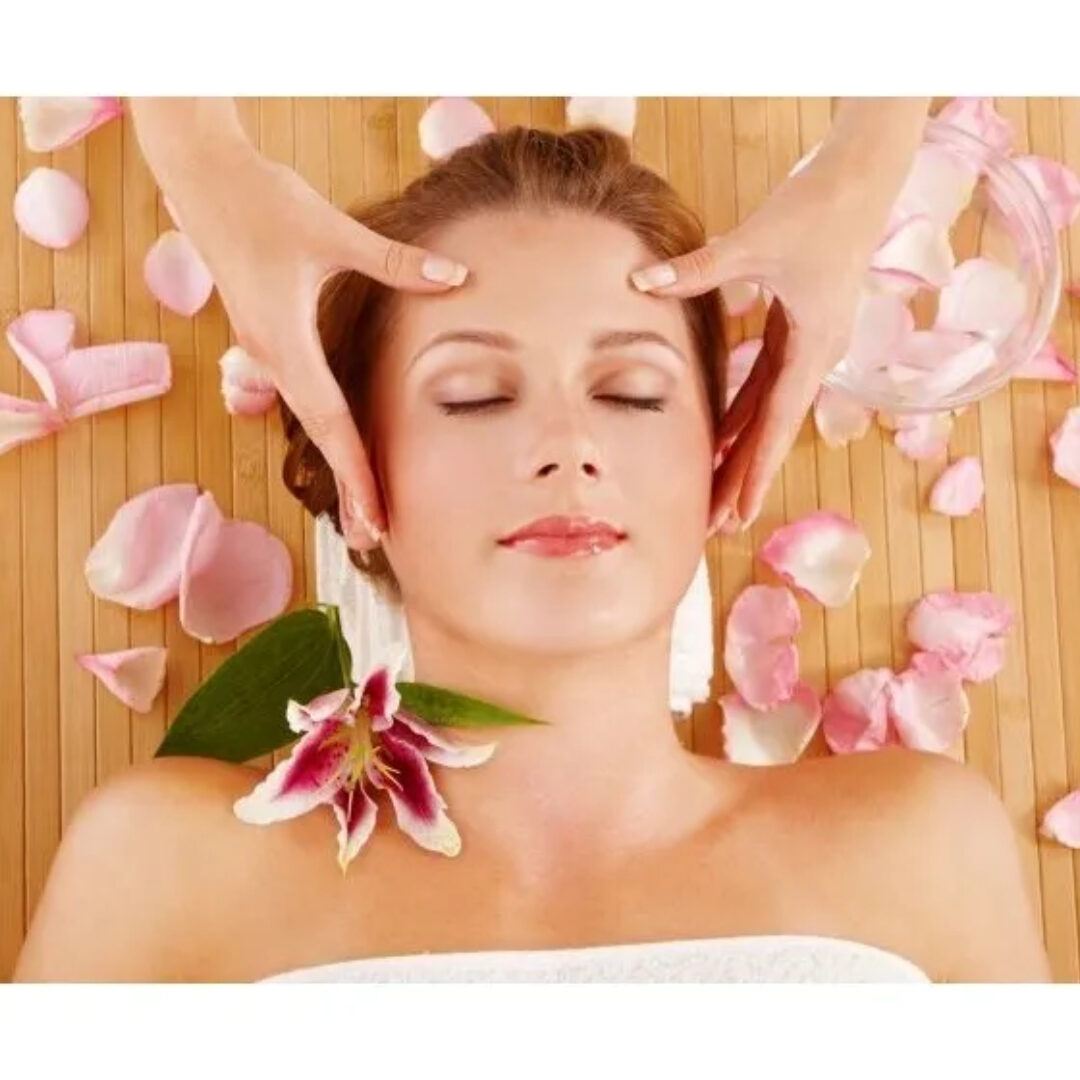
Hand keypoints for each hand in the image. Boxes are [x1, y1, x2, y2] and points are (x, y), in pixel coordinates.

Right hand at [169, 143, 469, 548]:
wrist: (199, 174)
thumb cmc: (261, 198)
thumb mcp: (333, 230)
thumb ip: (396, 262)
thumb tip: (458, 276)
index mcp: (286, 343)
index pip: (330, 424)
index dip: (357, 473)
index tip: (376, 518)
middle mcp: (272, 357)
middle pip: (318, 437)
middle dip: (347, 487)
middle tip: (373, 538)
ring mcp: (265, 350)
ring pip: (309, 421)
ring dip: (336, 464)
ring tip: (362, 509)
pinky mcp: (265, 336)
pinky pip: (301, 397)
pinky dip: (326, 431)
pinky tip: (342, 444)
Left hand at [631, 162, 884, 531]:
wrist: (862, 176)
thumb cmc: (817, 207)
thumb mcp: (755, 240)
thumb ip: (697, 268)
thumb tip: (640, 280)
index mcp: (811, 346)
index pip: (777, 423)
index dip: (755, 471)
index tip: (738, 513)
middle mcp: (814, 355)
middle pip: (772, 430)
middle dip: (745, 478)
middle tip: (717, 526)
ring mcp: (808, 345)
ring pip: (769, 412)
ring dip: (743, 451)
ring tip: (716, 494)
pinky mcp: (798, 328)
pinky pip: (767, 383)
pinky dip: (745, 413)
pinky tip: (723, 436)